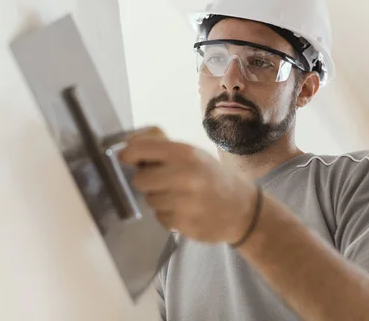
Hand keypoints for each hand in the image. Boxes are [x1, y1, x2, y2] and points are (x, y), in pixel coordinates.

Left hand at [118, 127, 257, 243]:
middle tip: (162, 181)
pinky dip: (167, 215)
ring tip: (179, 197)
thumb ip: (161, 146)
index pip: (140, 149)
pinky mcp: (184, 224)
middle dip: (148, 182)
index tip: (125, 158)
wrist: (243, 209)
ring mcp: (184, 202)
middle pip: (140, 180)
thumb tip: (127, 143)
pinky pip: (160, 218)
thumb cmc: (211, 176)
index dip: (128, 154)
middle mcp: (184, 176)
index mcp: (185, 153)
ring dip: (159, 199)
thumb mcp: (192, 153)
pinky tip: (184, 211)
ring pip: (150, 200)